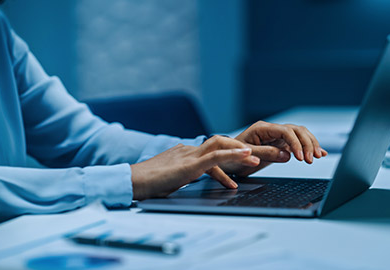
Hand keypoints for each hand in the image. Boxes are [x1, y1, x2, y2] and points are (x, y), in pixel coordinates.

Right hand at [130, 136, 259, 199]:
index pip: (212, 151)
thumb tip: (192, 181)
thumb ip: (184, 176)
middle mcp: (189, 150)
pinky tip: (246, 156)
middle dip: (240, 149)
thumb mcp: (171, 179)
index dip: (230, 156)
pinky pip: (215, 157)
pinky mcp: (189, 165)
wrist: (131, 182)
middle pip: (220, 143)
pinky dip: (233, 155)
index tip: (244, 163)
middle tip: (257, 156)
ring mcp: (189, 155)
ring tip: (258, 158)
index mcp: (185, 153)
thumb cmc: (147, 184)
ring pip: (220, 146)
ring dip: (241, 151)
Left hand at [221, 121, 327, 175]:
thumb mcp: (245, 157)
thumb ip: (266, 154)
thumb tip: (287, 155)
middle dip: (306, 144)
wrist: (226, 159)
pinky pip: (298, 143)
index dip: (296, 143)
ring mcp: (276, 136)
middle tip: (311, 160)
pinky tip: (319, 153)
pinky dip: (308, 147)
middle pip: (296, 130)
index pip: (285, 131)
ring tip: (318, 156)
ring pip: (300, 134)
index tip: (301, 158)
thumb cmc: (232, 157)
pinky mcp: (280, 144)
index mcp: (262, 129)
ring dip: (311, 144)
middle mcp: (271, 130)